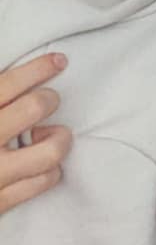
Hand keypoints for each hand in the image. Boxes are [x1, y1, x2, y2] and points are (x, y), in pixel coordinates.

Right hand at [0, 53, 68, 213]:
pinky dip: (49, 170)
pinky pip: (41, 182)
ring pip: (49, 150)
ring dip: (58, 138)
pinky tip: (41, 164)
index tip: (57, 62)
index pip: (10, 83)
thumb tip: (9, 80)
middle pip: (36, 107)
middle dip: (48, 99)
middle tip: (46, 101)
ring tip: (47, 135)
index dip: (40, 68)